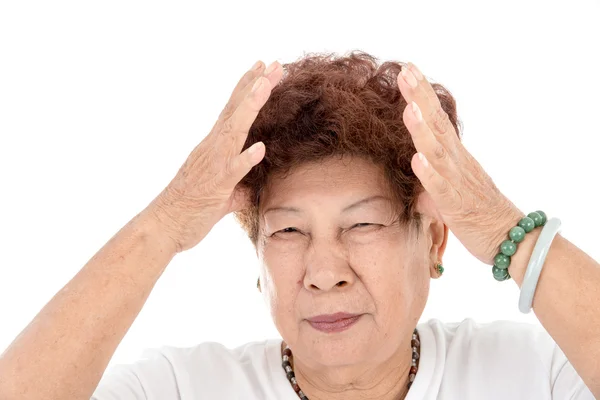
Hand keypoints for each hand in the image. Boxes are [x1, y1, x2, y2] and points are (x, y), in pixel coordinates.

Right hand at [145, 61, 282, 252]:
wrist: (164, 227)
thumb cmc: (192, 210)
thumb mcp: (222, 194)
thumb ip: (239, 185)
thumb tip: (253, 186)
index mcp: (214, 148)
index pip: (234, 112)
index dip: (249, 89)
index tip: (263, 68)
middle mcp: (212, 149)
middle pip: (236, 111)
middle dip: (255, 86)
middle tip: (273, 64)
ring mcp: (213, 165)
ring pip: (233, 131)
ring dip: (249, 108)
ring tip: (265, 85)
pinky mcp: (215, 187)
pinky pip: (231, 171)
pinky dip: (244, 159)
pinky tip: (260, 147)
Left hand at [397, 63, 523, 264]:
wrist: (514, 240)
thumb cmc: (479, 216)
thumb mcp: (450, 195)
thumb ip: (431, 187)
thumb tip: (414, 191)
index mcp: (455, 158)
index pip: (437, 120)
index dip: (421, 95)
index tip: (408, 70)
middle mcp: (458, 164)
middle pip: (438, 125)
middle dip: (420, 97)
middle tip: (406, 71)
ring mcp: (458, 183)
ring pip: (439, 152)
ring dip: (423, 130)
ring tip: (409, 107)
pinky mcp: (457, 207)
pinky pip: (442, 188)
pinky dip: (429, 174)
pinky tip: (416, 159)